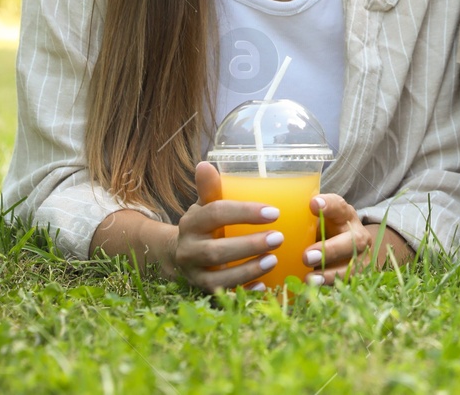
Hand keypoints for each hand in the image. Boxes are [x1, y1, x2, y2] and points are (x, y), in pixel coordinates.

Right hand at [167, 161, 284, 292]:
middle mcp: (188, 249)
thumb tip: (205, 164)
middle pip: (217, 251)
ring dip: (248, 269)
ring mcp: (194, 273)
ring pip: (218, 278)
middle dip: (249, 245)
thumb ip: (210, 188)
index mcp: (191, 222)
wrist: (180, 252)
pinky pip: (222, 295)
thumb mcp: (205, 204)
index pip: (216, 214)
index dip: (245, 213)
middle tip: (279, 237)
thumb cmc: (204, 223)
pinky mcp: (201, 290)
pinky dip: (242, 291)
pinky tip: (264, 286)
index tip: (274, 212)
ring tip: (274, 260)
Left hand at [302, 193, 415, 284]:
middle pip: (352, 242)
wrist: (359, 252)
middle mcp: (358, 236)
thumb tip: (276, 215)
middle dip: (329, 250)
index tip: (313, 204)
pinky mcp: (363, 279)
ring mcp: (364, 259)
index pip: (339, 206)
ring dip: (331, 275)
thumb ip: (305, 218)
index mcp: (346, 216)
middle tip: (307, 256)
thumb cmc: (329, 231)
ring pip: (354, 268)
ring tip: (310, 279)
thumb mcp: (322, 220)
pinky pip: (352, 285)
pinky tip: (316, 292)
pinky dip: (334, 289)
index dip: (328, 204)